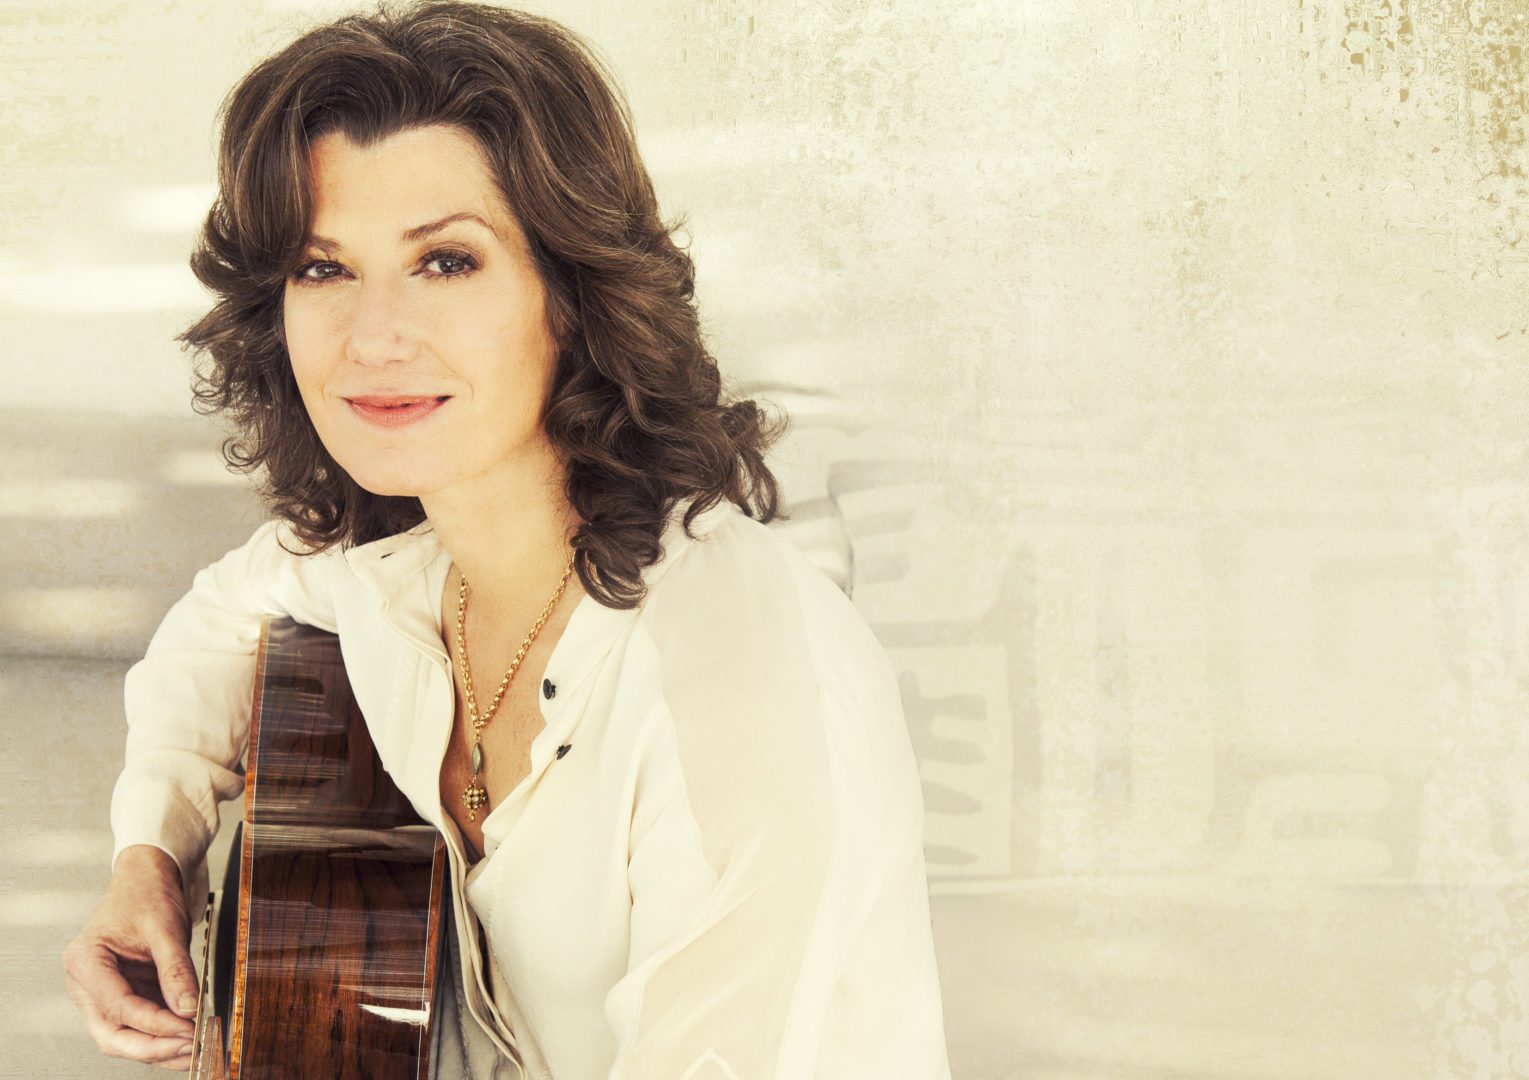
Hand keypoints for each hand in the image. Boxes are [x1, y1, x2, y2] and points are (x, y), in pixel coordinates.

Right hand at [62, 844, 200, 1070]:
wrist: (147, 880)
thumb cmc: (147, 896)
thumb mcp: (166, 928)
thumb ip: (176, 970)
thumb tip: (189, 1009)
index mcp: (84, 962)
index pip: (117, 1006)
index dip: (154, 1023)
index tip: (188, 1030)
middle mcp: (85, 985)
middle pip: (111, 1034)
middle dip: (152, 1047)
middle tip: (191, 1049)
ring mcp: (101, 995)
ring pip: (124, 1037)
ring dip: (159, 1048)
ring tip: (196, 1052)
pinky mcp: (122, 998)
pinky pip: (139, 1026)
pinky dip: (163, 1036)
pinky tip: (189, 1041)